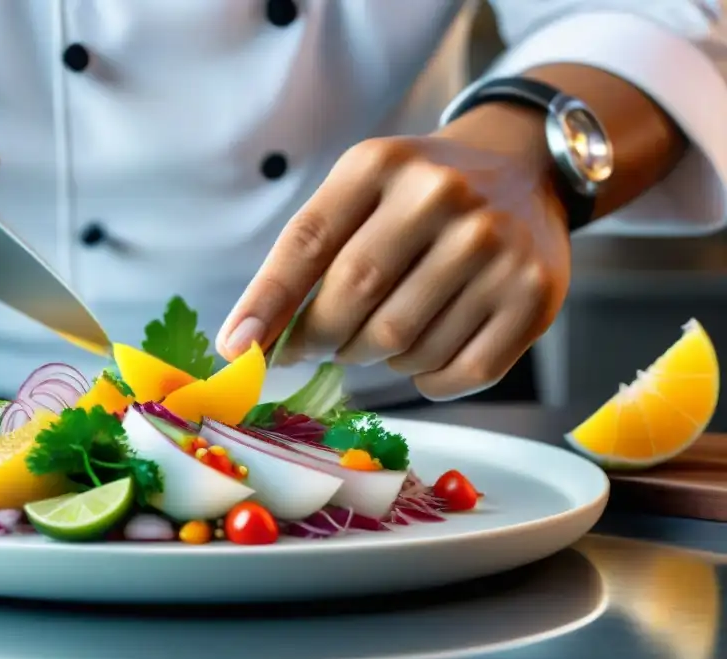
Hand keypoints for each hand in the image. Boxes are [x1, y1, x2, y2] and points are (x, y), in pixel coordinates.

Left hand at [217, 105, 570, 400]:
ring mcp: (496, 248)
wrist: (523, 169)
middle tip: (321, 343)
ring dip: (377, 359)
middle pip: (354, 302)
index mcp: (383, 164)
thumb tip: (246, 342)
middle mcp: (443, 197)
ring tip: (385, 332)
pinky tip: (424, 354)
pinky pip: (459, 373)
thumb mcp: (360, 192)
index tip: (237, 348)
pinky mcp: (533, 296)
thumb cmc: (419, 194)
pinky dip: (427, 380)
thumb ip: (305, 256)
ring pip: (403, 348)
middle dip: (323, 339)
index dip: (267, 302)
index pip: (308, 243)